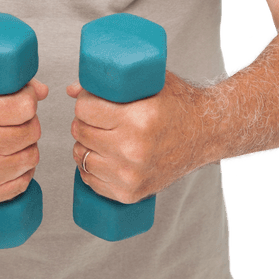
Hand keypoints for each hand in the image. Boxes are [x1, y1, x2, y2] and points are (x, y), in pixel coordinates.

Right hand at [0, 74, 48, 205]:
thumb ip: (1, 83)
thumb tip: (43, 91)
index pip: (25, 106)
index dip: (30, 98)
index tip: (24, 96)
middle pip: (31, 132)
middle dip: (28, 121)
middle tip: (16, 118)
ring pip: (30, 157)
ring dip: (27, 146)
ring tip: (12, 137)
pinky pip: (20, 183)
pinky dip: (22, 171)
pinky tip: (11, 159)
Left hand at [67, 71, 212, 202]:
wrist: (206, 134)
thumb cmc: (179, 105)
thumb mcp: (148, 85)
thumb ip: (110, 85)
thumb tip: (72, 90)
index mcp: (138, 120)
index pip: (85, 109)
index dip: (85, 102)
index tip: (92, 101)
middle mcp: (134, 149)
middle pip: (80, 131)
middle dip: (84, 121)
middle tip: (96, 118)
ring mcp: (131, 174)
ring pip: (81, 156)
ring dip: (85, 145)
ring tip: (99, 136)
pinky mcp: (130, 193)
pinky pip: (91, 181)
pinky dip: (91, 169)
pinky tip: (102, 156)